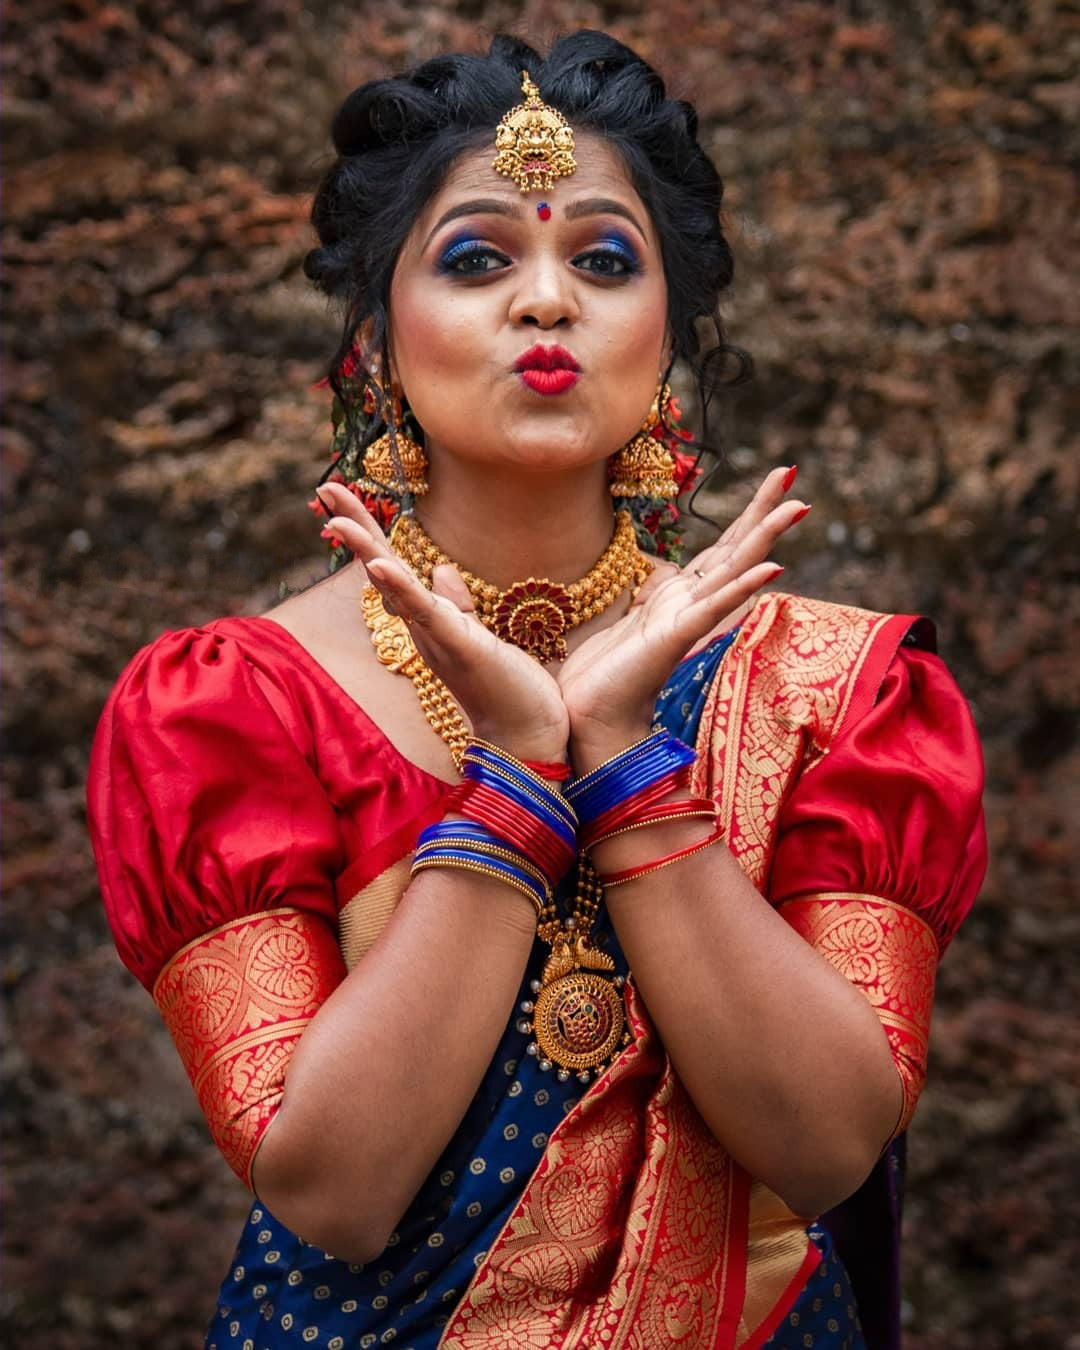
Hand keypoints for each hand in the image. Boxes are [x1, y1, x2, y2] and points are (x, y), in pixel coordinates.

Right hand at [318, 484, 568, 760]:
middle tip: (324, 485)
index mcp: (429, 619)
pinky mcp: (458, 647)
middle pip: (380, 566)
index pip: (392, 565)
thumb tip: (440, 570)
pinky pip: (423, 612)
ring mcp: (436, 637)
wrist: (528, 736)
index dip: (368, 530)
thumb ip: (455, 604)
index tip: (341, 495)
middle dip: (355, 525)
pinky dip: (400, 588)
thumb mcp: (478, 635)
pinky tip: (379, 564)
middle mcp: (423, 627)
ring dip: (365, 550)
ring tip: (337, 517)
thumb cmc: (509, 688)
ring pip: (393, 585)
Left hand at [559, 466, 807, 766]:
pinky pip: (714, 606)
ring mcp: (687, 620)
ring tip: (797, 506)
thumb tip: (656, 576)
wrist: (588, 716)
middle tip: (793, 471)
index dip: (747, 515)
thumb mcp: (626, 619)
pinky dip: (742, 586)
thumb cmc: (600, 675)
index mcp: (681, 599)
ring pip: (733, 568)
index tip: (775, 480)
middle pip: (735, 547)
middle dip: (763, 509)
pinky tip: (771, 567)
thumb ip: (648, 598)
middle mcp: (691, 605)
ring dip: (765, 536)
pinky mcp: (675, 638)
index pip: (722, 549)